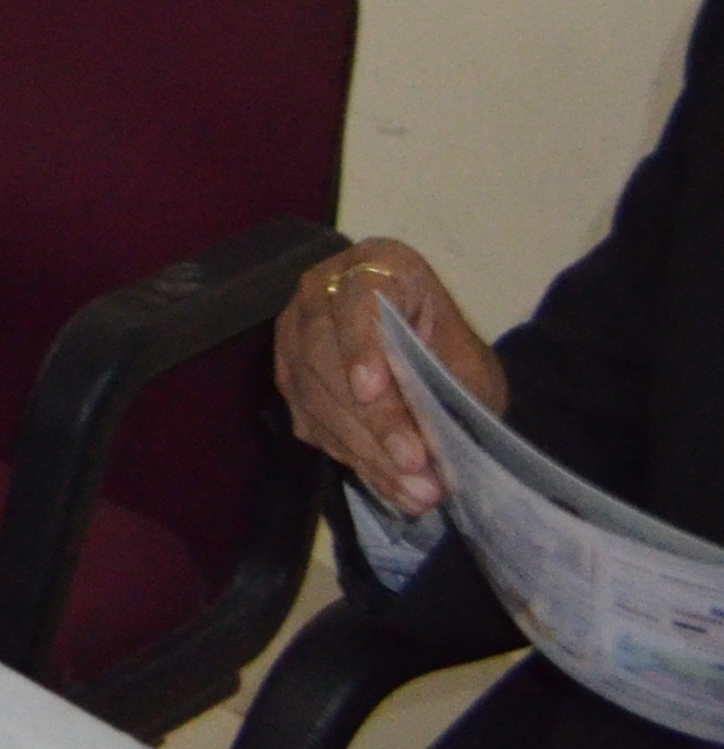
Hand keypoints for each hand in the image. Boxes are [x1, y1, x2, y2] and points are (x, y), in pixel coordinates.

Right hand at [273, 241, 507, 515]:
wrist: (433, 366)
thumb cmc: (455, 357)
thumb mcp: (467, 364)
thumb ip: (444, 387)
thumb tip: (419, 439)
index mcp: (380, 265)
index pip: (358, 298)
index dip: (361, 345)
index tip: (372, 391)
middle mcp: (323, 288)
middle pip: (327, 352)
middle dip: (372, 420)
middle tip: (416, 466)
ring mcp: (296, 330)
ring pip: (312, 390)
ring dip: (364, 448)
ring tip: (415, 491)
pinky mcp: (289, 373)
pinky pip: (308, 417)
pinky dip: (350, 456)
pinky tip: (390, 485)